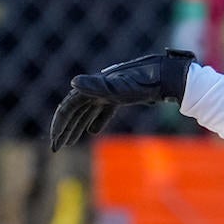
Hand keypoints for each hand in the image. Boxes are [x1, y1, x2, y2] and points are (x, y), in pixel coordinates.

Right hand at [48, 50, 195, 150]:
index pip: (68, 107)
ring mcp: (108, 91)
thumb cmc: (145, 83)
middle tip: (56, 147)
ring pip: (87, 111)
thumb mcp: (121, 87)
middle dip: (64, 129)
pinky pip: (103, 110)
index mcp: (93, 86)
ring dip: (77, 126)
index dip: (59, 125)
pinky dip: (96, 121)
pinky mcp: (120, 95)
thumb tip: (73, 83)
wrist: (168, 76)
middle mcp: (97, 87)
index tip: (55, 144)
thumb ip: (97, 86)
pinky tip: (93, 132)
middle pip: (75, 110)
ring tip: (69, 142)